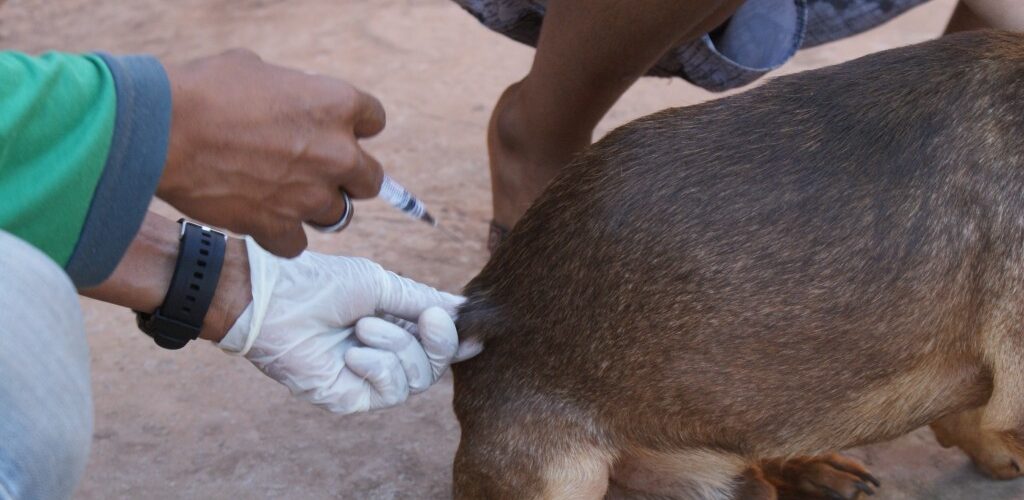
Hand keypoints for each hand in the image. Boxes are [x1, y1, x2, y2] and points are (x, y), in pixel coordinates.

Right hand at [159, 49, 385, 256]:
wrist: (164, 130)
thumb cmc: (206, 90)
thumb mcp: (259, 71)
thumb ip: (293, 94)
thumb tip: (291, 106)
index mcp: (337, 104)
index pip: (375, 120)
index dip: (354, 126)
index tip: (334, 129)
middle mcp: (336, 153)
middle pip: (371, 178)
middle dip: (348, 175)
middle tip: (317, 169)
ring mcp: (311, 195)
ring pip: (338, 215)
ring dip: (316, 206)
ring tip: (285, 194)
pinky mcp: (279, 226)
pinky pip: (298, 244)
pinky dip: (282, 235)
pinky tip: (263, 218)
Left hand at [218, 238, 481, 413]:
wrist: (275, 302)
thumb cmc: (322, 285)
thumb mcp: (382, 283)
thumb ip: (423, 300)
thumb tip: (463, 309)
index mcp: (393, 324)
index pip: (437, 341)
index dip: (457, 338)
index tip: (477, 330)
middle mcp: (385, 353)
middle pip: (436, 364)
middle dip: (439, 341)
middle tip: (429, 319)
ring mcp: (369, 378)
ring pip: (418, 378)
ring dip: (397, 347)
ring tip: (363, 327)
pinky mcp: (353, 399)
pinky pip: (391, 392)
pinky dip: (379, 367)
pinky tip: (353, 352)